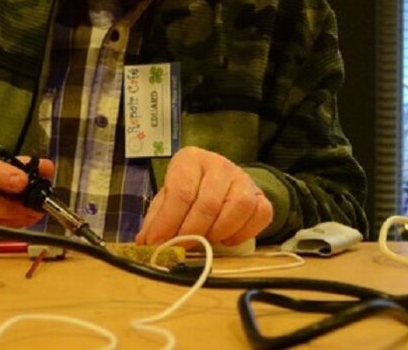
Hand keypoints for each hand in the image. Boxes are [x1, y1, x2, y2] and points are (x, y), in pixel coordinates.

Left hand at [135, 146, 271, 246]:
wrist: (220, 183)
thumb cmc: (188, 190)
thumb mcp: (166, 198)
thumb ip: (156, 219)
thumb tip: (145, 244)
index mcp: (190, 159)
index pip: (181, 192)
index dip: (168, 222)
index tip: (158, 244)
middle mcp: (219, 164)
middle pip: (208, 203)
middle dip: (191, 233)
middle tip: (181, 248)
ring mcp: (244, 178)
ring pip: (237, 208)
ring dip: (218, 232)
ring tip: (205, 241)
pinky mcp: (261, 195)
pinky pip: (259, 216)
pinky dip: (242, 234)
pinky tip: (226, 239)